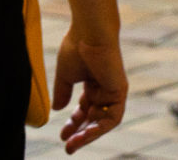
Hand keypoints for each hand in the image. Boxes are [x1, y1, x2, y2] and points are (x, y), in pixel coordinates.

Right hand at [52, 34, 127, 152]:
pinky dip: (100, 127)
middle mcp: (104, 89)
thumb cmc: (76, 46)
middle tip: (68, 146)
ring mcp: (113, 91)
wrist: (89, 32)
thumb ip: (62, 92)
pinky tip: (86, 133)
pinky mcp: (120, 92)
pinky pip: (112, 117)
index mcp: (91, 83)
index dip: (73, 123)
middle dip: (80, 133)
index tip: (62, 135)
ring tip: (74, 144)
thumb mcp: (65, 75)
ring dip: (89, 134)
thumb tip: (57, 110)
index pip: (84, 109)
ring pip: (103, 121)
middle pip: (93, 118)